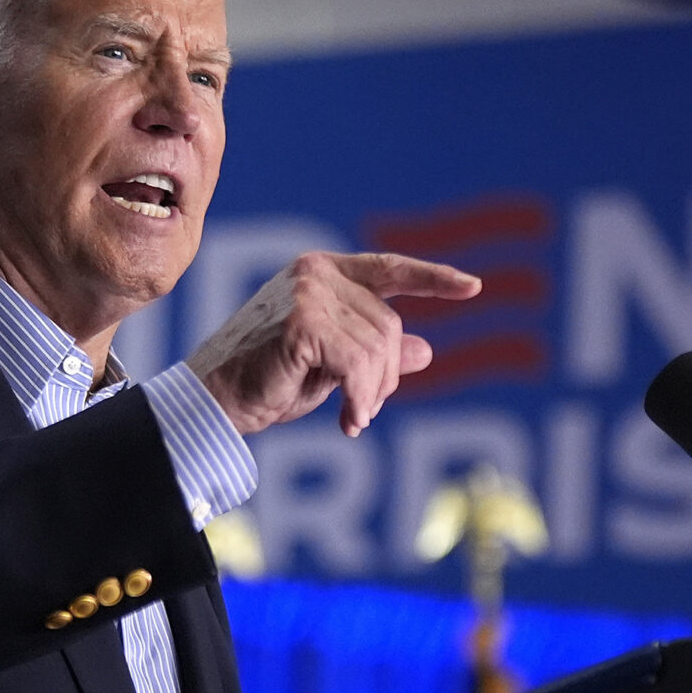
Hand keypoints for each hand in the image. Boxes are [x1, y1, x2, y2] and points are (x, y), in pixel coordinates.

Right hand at [185, 252, 481, 436]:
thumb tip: (428, 350)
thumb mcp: (332, 366)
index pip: (389, 270)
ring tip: (354, 417)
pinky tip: (348, 422)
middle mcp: (316, 273)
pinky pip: (359, 365)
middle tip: (365, 411)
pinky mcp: (303, 324)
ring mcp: (308, 294)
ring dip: (373, 394)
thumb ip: (374, 352)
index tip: (473, 288)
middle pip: (390, 325)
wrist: (217, 400)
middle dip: (387, 376)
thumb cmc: (268, 381)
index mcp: (322, 272)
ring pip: (380, 349)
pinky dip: (360, 399)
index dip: (432, 279)